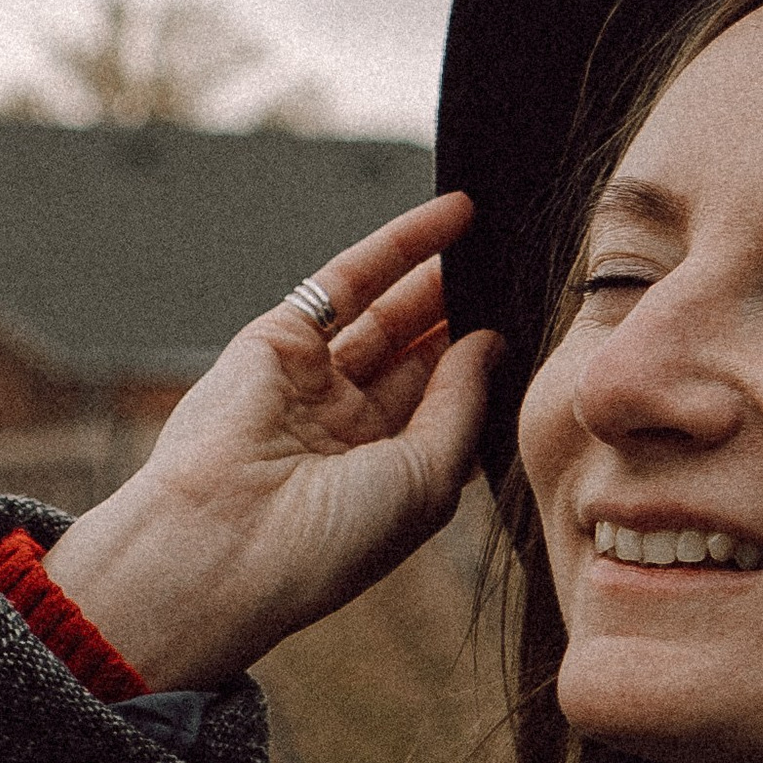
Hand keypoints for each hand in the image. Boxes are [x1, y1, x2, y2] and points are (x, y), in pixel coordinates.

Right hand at [42, 191, 499, 690]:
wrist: (226, 545)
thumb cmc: (329, 541)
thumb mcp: (427, 478)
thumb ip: (461, 402)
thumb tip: (490, 342)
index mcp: (382, 480)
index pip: (445, 410)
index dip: (487, 368)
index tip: (535, 329)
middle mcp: (344, 431)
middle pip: (419, 357)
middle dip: (465, 316)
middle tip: (520, 272)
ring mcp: (308, 382)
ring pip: (386, 313)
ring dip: (440, 274)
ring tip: (497, 236)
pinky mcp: (276, 339)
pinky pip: (347, 280)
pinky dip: (399, 245)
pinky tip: (453, 217)